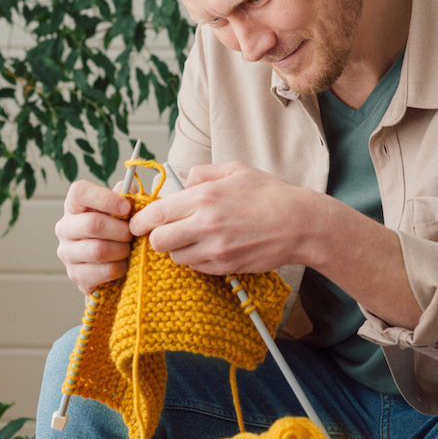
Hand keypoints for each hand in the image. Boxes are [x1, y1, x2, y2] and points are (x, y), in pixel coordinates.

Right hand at [54, 180, 133, 294]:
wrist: (107, 261)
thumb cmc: (114, 228)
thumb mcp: (120, 209)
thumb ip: (125, 196)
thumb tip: (129, 187)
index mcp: (73, 205)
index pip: (80, 192)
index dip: (106, 198)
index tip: (127, 208)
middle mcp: (64, 227)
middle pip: (92, 224)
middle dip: (121, 230)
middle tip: (133, 234)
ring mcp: (67, 253)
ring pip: (98, 250)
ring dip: (121, 250)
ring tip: (129, 249)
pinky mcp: (75, 275)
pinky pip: (103, 271)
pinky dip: (119, 268)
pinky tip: (123, 264)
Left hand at [129, 162, 314, 275]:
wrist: (300, 224)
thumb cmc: (270, 195)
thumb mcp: (235, 170)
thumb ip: (203, 173)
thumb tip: (183, 182)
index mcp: (204, 197)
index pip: (156, 214)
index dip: (140, 221)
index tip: (137, 223)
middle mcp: (206, 224)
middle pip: (159, 241)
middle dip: (156, 238)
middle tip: (164, 232)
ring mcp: (216, 249)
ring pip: (176, 258)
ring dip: (178, 250)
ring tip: (192, 239)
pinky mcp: (226, 266)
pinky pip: (196, 268)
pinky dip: (196, 260)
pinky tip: (209, 248)